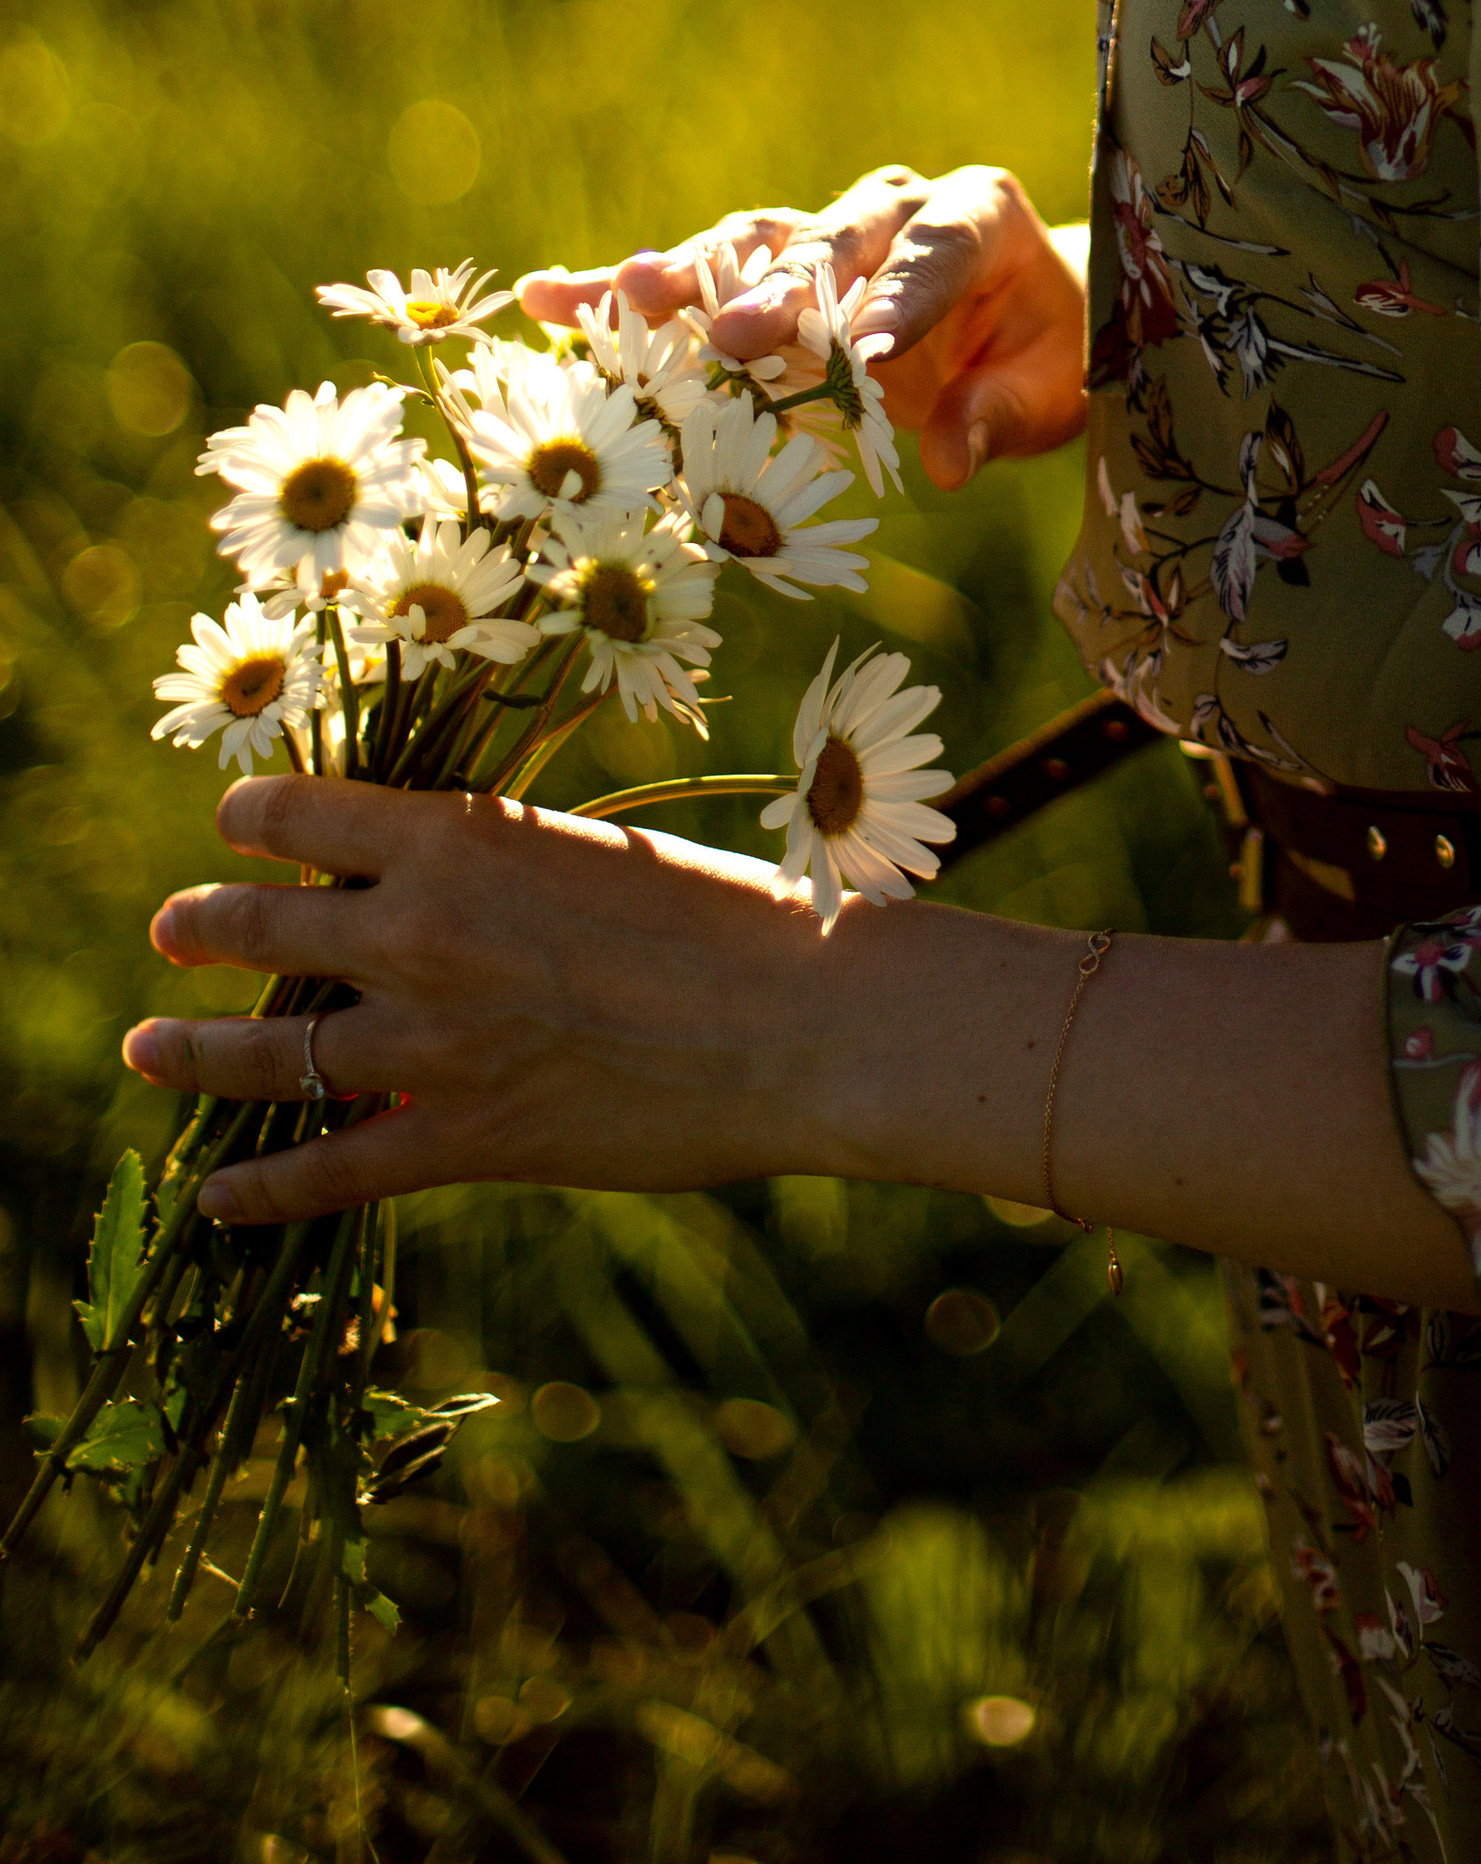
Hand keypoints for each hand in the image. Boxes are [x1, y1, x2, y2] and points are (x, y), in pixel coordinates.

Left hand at [125, 773, 852, 1224]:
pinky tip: (219, 1196)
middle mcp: (417, 930)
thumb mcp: (588, 850)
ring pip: (266, 1051)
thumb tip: (422, 886)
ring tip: (150, 1046)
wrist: (798, 1017)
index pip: (296, 815)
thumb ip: (494, 867)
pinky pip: (328, 1171)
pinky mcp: (461, 1138)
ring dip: (192, 1049)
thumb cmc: (723, 916)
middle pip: (255, 925)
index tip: (237, 829)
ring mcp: (430, 1043)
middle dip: (199, 926)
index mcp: (454, 834)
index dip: (250, 820)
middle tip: (173, 930)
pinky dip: (260, 1188)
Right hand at [518, 161, 1089, 488]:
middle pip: (828, 242)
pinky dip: (628, 289)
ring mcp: (822, 229)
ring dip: (686, 270)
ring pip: (748, 244)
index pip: (934, 257)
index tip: (865, 353)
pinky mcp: (769, 267)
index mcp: (974, 216)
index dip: (899, 303)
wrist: (1027, 317)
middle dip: (779, 289)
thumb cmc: (1046, 352)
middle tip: (734, 333)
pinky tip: (552, 296)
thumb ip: (1000, 414)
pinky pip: (697, 275)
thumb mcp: (1049, 387)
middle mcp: (892, 205)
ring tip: (620, 292)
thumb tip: (947, 461)